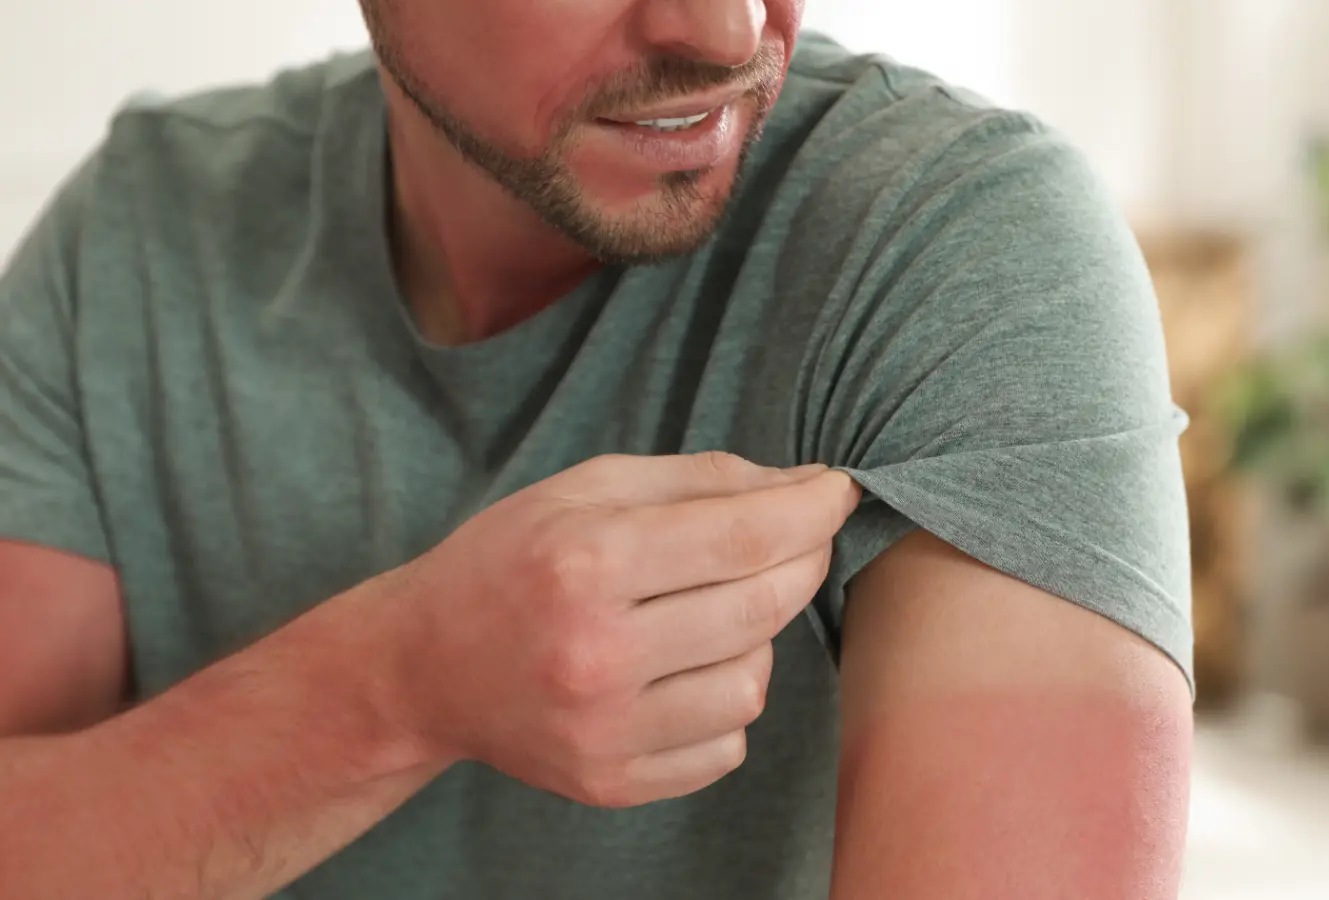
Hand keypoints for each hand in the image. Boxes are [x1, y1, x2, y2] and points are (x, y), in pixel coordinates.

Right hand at [385, 452, 860, 807]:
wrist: (420, 667)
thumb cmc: (509, 560)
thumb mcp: (586, 488)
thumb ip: (697, 479)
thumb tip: (802, 484)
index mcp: (588, 561)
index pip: (744, 535)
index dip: (812, 509)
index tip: (838, 490)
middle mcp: (597, 652)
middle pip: (761, 605)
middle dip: (804, 560)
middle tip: (801, 537)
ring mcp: (605, 730)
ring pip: (754, 682)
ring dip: (757, 637)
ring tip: (714, 611)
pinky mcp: (610, 782)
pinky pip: (726, 745)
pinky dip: (726, 703)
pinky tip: (687, 670)